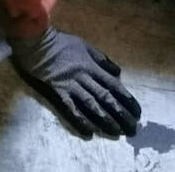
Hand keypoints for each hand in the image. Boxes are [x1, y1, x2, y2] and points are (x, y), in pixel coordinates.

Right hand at [9, 27, 140, 138]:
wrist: (37, 42)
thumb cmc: (60, 43)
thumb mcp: (84, 45)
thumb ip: (101, 59)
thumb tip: (118, 73)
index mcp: (92, 65)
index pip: (113, 85)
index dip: (127, 99)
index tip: (137, 112)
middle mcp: (84, 76)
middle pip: (106, 97)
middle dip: (121, 113)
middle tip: (132, 128)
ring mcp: (71, 85)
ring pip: (91, 104)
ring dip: (105, 119)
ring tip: (116, 132)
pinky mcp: (58, 91)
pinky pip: (71, 107)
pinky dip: (80, 119)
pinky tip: (89, 131)